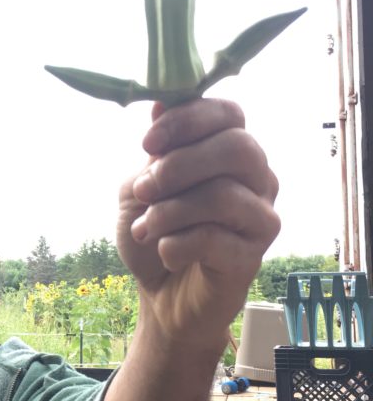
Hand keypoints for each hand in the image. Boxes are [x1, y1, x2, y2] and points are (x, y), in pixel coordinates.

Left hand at [117, 98, 279, 350]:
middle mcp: (257, 178)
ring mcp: (261, 217)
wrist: (161, 296)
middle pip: (237, 148)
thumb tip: (159, 104)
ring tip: (144, 229)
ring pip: (224, 195)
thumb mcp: (140, 189)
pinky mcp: (253, 257)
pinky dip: (176, 244)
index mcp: (231, 151)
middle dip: (179, 165)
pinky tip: (165, 252)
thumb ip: (154, 154)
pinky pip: (216, 239)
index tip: (146, 143)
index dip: (187, 120)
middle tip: (143, 190)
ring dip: (169, 211)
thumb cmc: (156, 234)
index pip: (229, 113)